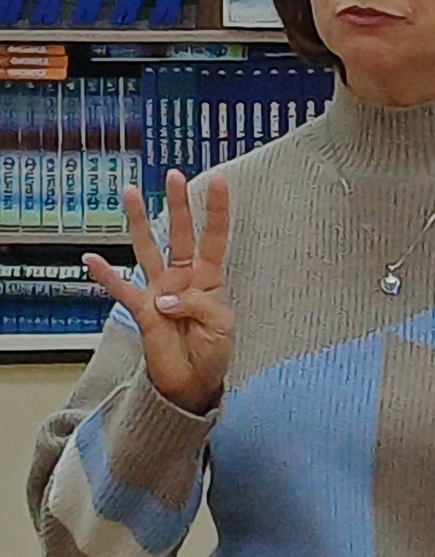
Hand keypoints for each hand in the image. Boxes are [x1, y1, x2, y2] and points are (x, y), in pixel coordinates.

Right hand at [84, 173, 232, 414]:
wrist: (192, 380)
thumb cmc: (212, 351)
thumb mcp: (221, 326)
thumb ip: (198, 305)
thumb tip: (164, 297)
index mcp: (209, 278)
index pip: (214, 237)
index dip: (218, 210)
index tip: (220, 180)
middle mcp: (183, 277)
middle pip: (180, 233)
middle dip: (178, 204)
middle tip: (173, 175)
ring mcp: (160, 290)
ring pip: (148, 248)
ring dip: (140, 222)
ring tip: (131, 193)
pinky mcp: (141, 309)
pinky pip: (121, 288)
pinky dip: (106, 275)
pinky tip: (92, 258)